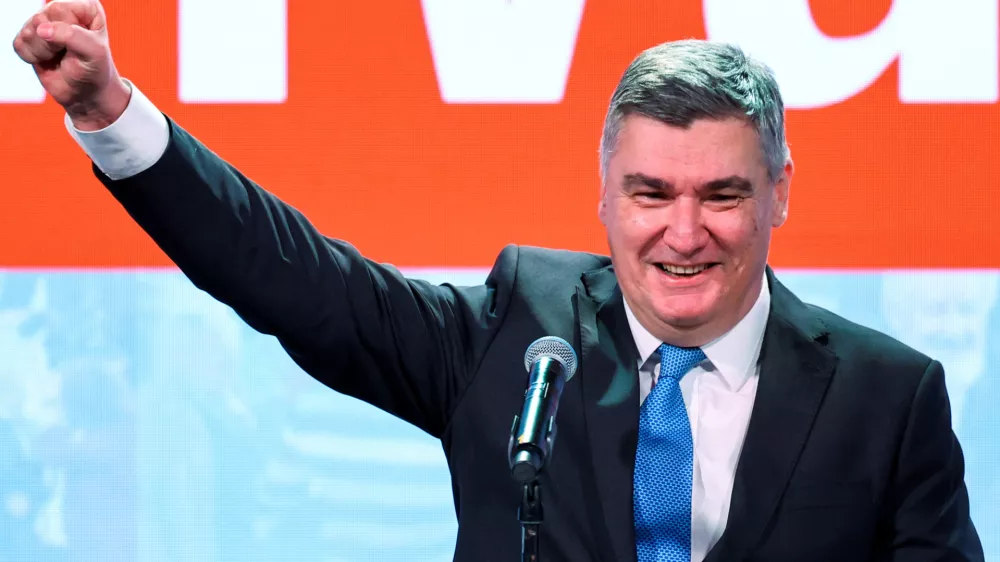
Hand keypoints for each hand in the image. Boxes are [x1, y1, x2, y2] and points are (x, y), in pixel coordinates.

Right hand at [11, 0, 129, 130]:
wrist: (87, 93)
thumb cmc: (96, 70)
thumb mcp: (94, 53)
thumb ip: (72, 36)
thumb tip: (41, 30)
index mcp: (84, 7)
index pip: (59, 9)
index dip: (66, 31)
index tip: (80, 45)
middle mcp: (62, 10)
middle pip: (40, 19)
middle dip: (52, 43)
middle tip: (68, 53)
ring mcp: (44, 23)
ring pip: (27, 32)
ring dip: (43, 52)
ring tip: (59, 57)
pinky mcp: (29, 38)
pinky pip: (19, 44)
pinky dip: (33, 58)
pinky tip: (48, 60)